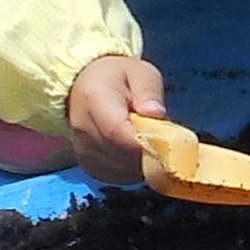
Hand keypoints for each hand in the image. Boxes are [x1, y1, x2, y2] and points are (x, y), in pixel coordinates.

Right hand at [68, 54, 164, 184]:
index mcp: (94, 99)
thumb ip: (149, 91)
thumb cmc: (118, 77)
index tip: (167, 143)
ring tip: (151, 144)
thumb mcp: (140, 72)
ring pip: (120, 170)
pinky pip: (116, 177)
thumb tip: (156, 114)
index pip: (117, 132)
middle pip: (120, 155)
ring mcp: (82, 150)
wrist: (85, 85)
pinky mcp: (88, 165)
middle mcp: (82, 129)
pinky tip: (139, 155)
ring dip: (143, 164)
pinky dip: (133, 171)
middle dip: (149, 154)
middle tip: (167, 143)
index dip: (144, 143)